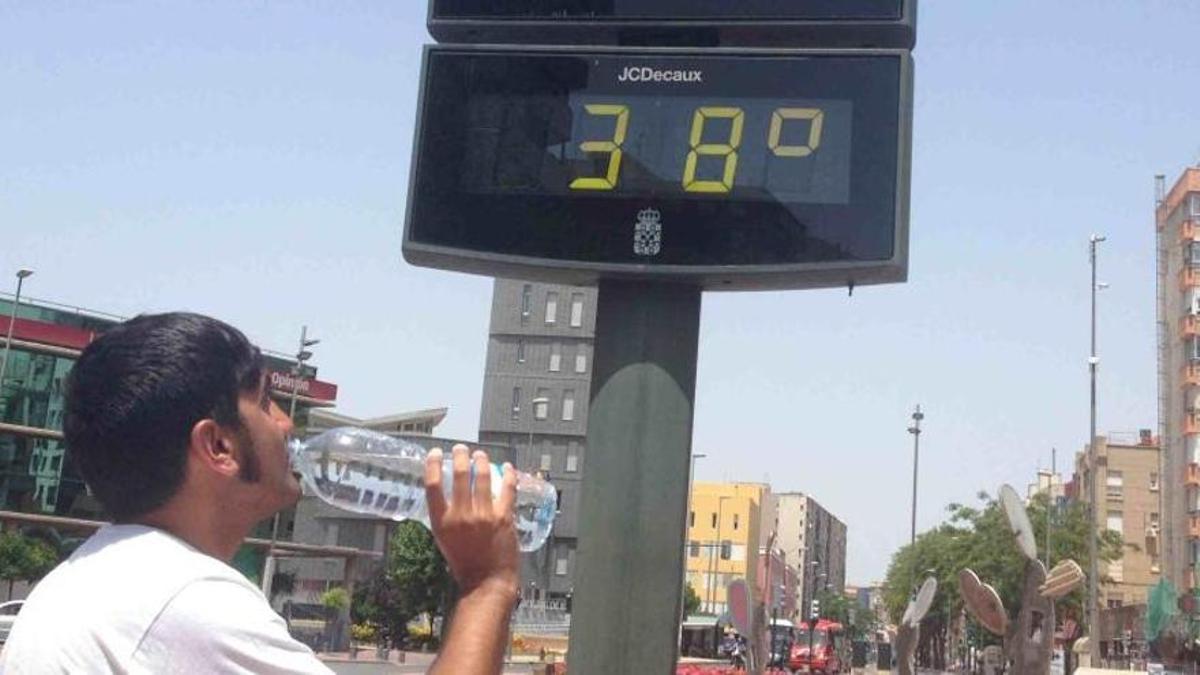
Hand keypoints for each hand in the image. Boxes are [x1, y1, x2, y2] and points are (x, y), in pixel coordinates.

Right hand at [425, 444, 519, 603]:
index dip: (433, 465)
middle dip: (460, 456)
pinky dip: (508, 474)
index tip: (436, 453)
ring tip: (480, 455)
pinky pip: (507, 489)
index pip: (433, 485)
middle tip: (461, 449)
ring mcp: (484, 515)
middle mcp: (461, 516)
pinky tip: (507, 467)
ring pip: (483, 477)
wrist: (487, 581)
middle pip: (460, 475)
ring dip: (481, 461)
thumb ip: (445, 517)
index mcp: (442, 522)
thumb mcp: (444, 540)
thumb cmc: (464, 563)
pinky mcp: (504, 517)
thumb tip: (450, 494)